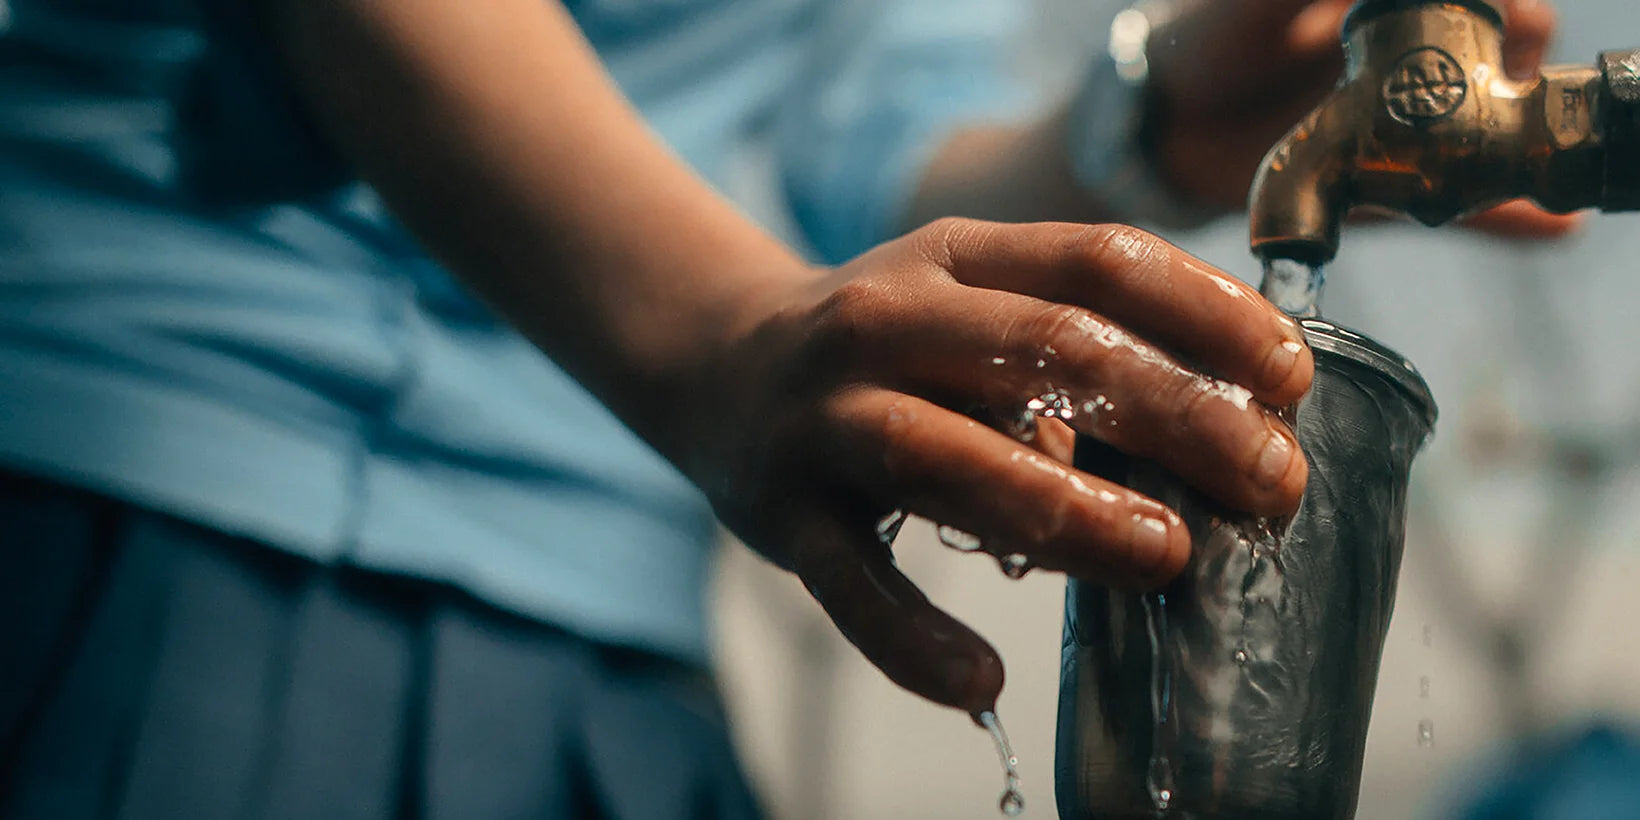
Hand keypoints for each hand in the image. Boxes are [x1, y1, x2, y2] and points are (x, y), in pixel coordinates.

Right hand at [685, 218, 1312, 716]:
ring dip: (1068, 508)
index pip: (1096, 259)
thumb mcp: (969, 305)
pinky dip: (914, 638)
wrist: (716, 366)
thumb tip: (1227, 429)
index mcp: (952, 256)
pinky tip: (981, 676)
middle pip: (1044, 350)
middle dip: (1175, 414)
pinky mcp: (782, 513)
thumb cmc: (886, 348)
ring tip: (1165, 555)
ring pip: (947, 457)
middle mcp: (884, 318)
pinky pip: (851, 584)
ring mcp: (825, 415)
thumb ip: (1072, 352)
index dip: (1205, 311)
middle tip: (1271, 480)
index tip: (1291, 375)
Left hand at [1143, 0, 1573, 235]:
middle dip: (1506, 77)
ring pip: (1494, 132)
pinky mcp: (1391, 187)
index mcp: (1388, 4)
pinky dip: (1508, 219)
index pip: (1476, 1)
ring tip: (1515, 160)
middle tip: (1486, 95)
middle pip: (1505, 59)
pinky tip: (1552, 227)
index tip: (1490, 36)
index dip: (1495, 16)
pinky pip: (1466, 204)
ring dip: (1515, 149)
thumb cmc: (1202, 39)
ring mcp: (1408, 125)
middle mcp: (1414, 58)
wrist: (1159, 128)